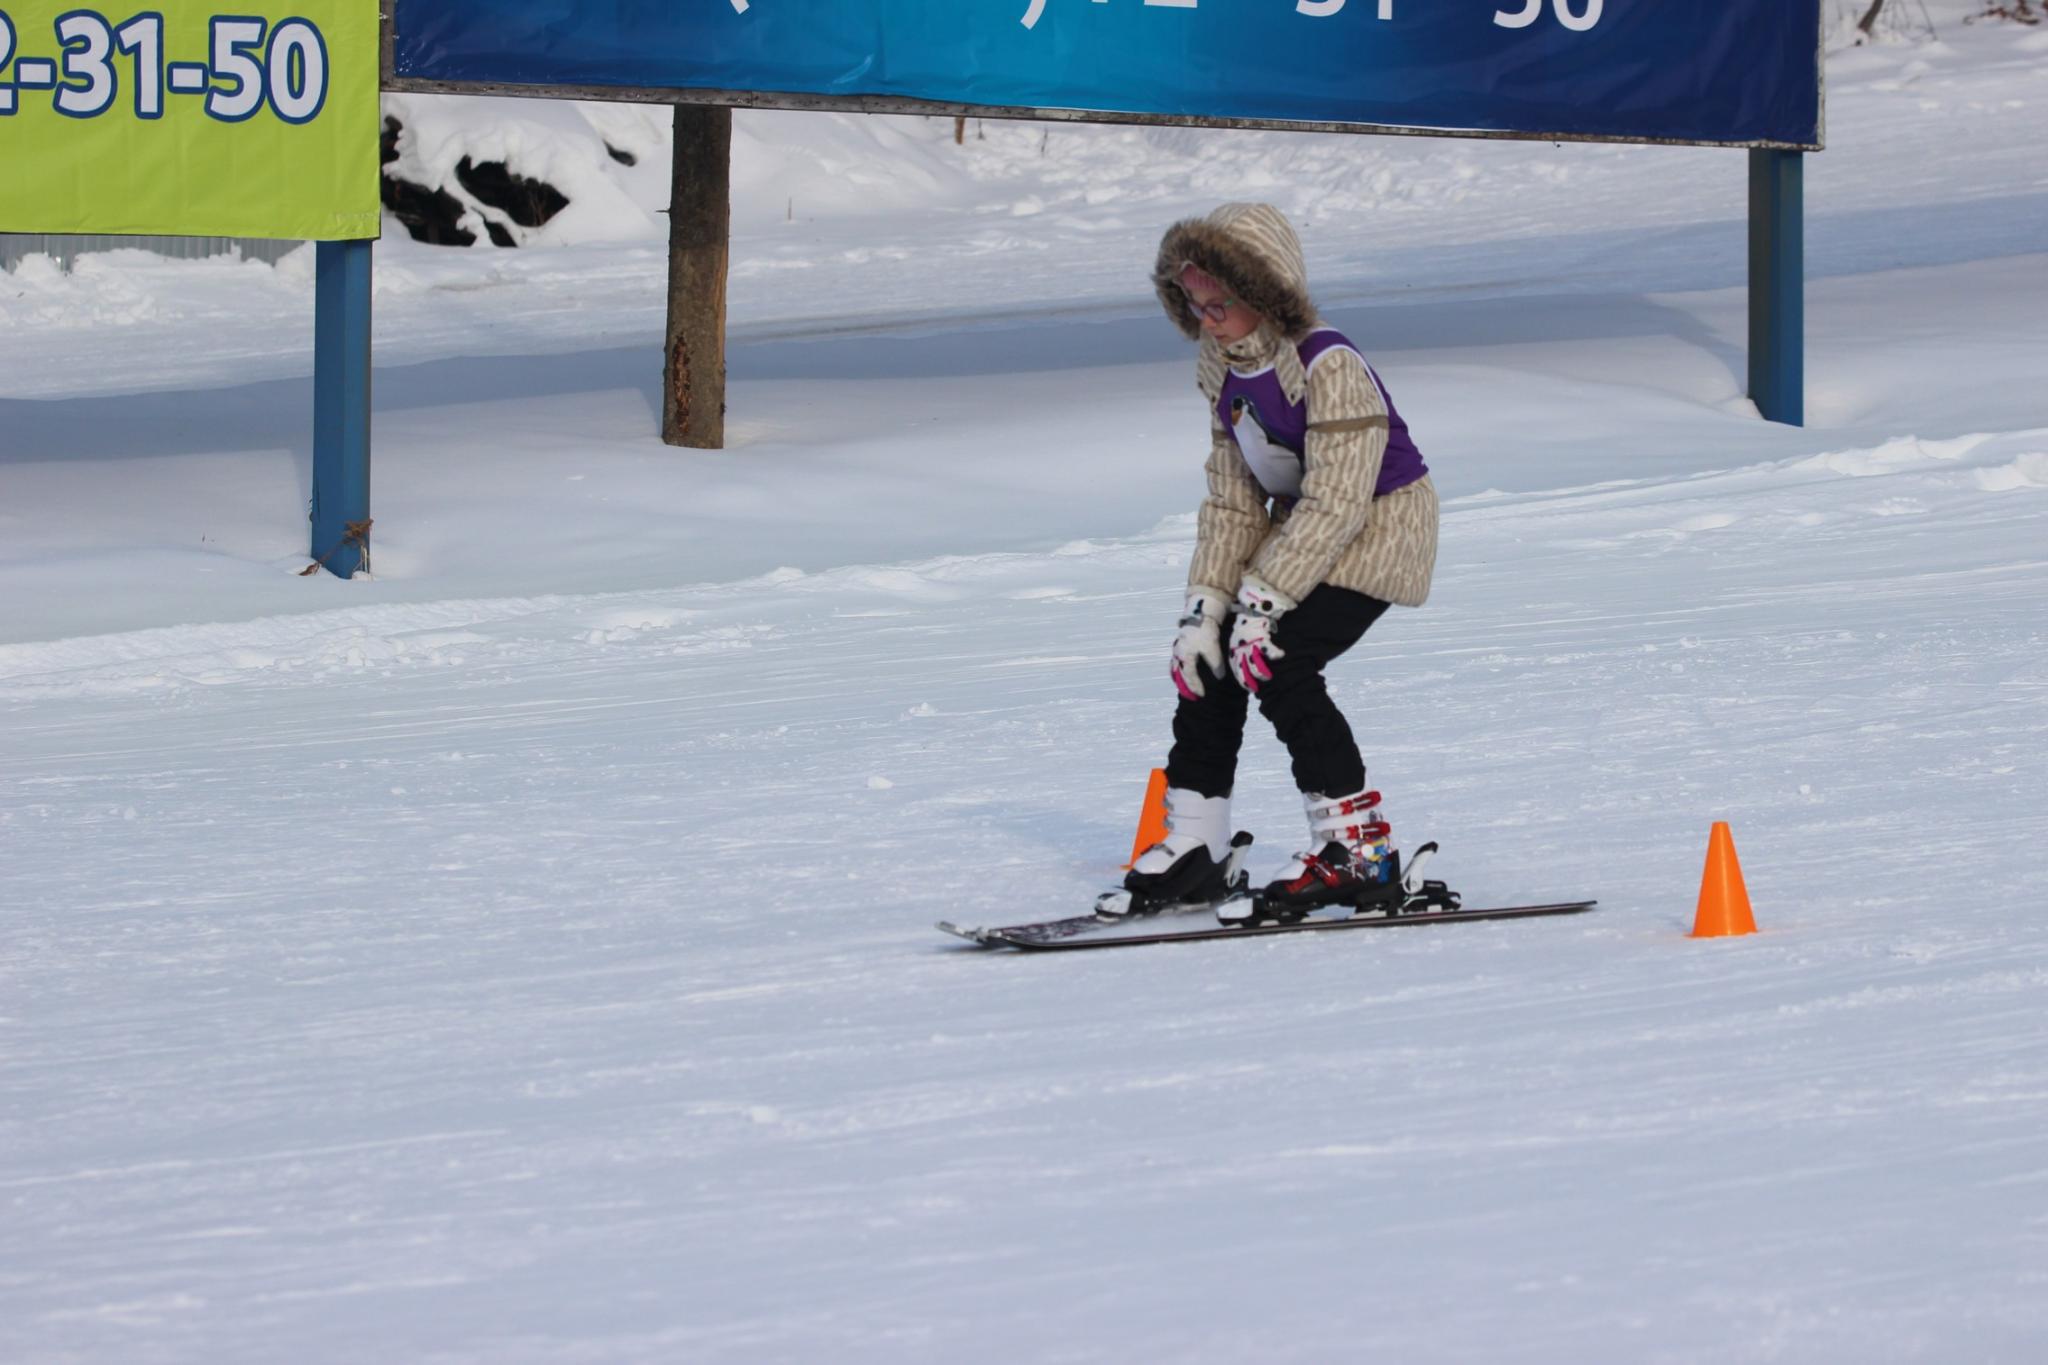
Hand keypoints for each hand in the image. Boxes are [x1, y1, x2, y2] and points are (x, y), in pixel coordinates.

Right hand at [1170, 589, 1229, 699]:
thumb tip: (1219, 677)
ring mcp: (1178, 647)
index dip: (1196, 686)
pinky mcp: (1181, 642)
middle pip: (1178, 674)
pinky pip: (1177, 659)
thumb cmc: (1205, 631)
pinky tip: (1184, 669)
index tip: (1202, 695)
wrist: (1200, 612)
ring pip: (1175, 666)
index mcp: (1185, 657)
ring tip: (1184, 685)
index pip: (1190, 676)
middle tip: (1190, 696)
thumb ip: (1215, 665)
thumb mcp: (1212, 649)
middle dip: (1184, 685)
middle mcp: (1178, 654)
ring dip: (1179, 677)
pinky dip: (1179, 668)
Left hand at [1229, 577, 1295, 692]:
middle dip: (1252, 681)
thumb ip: (1241, 649)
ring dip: (1263, 673)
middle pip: (1244, 672)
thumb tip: (1245, 659)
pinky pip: (1269, 651)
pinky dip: (1275, 655)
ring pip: (1256, 666)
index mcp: (1233, 649)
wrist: (1253, 607)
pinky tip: (1281, 655)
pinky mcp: (1261, 639)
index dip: (1242, 680)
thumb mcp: (1239, 637)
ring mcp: (1250, 645)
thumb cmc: (1247, 623)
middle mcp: (1240, 649)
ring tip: (1269, 676)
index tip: (1249, 687)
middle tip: (1259, 685)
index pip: (1235, 669)